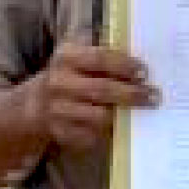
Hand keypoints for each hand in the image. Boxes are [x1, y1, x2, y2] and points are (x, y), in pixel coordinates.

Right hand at [24, 43, 156, 154]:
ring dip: (122, 115)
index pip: (100, 59)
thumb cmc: (70, 74)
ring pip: (99, 116)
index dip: (125, 65)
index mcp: (66, 57)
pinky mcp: (60, 133)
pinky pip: (90, 136)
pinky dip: (107, 133)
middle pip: (102, 90)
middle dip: (131, 94)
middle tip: (153, 96)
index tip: (145, 72)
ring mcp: (57, 110)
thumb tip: (141, 63)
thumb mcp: (79, 54)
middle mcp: (58, 82)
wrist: (34, 104)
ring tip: (140, 112)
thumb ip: (105, 53)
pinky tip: (119, 127)